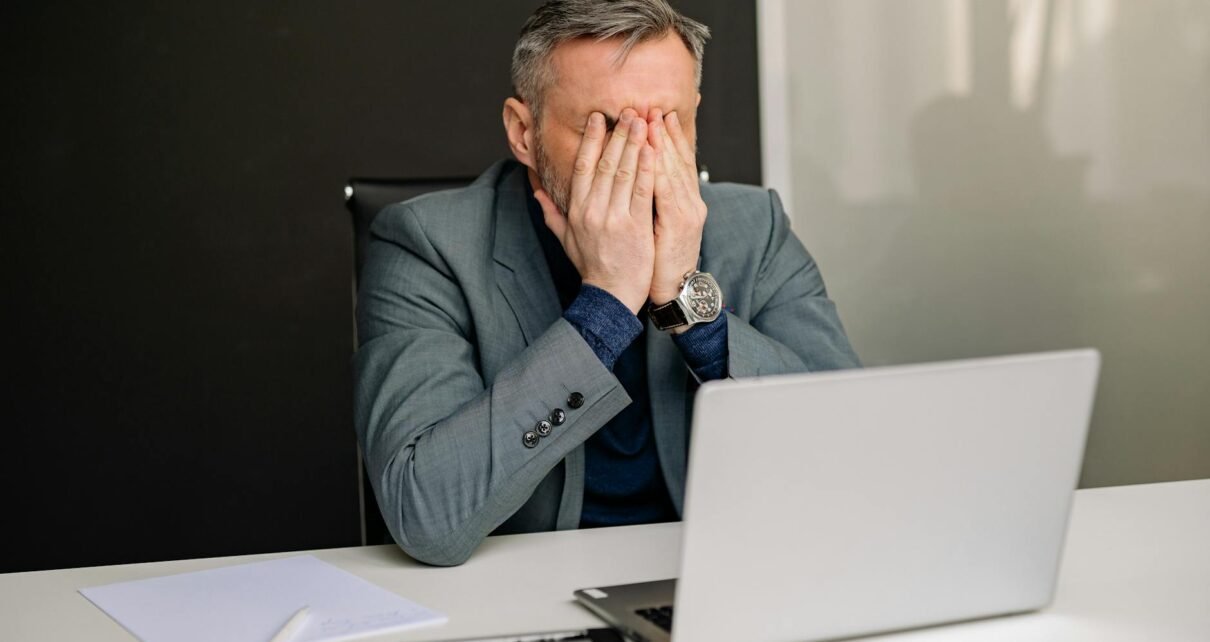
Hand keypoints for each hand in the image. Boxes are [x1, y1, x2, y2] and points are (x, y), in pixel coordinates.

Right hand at [533, 109, 655, 313]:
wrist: (611, 295)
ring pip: (624, 172)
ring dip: (634, 144)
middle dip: (617, 134)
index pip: (583, 167)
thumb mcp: (566, 239)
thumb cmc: (591, 267)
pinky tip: (654, 150)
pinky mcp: (636, 227)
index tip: (599, 118)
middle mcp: (593, 211)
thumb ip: (551, 213)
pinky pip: (643, 191)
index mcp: (577, 210)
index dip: (591, 140)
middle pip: (605, 163)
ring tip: (643, 121)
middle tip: (627, 111)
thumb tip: (536, 191)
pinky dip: (648, 169)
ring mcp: (614, 218)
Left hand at [647, 109, 707, 311]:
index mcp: (684, 200)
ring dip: (662, 143)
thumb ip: (649, 200)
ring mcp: (687, 211)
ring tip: (651, 119)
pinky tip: (652, 152)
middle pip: (677, 159)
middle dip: (663, 131)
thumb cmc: (660, 259)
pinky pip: (667, 192)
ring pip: (673, 169)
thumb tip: (636, 179)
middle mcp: (690, 201)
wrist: (674, 289)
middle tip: (652, 106)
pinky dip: (660, 170)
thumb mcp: (658, 225)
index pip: (677, 161)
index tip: (657, 114)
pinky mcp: (679, 223)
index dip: (669, 137)